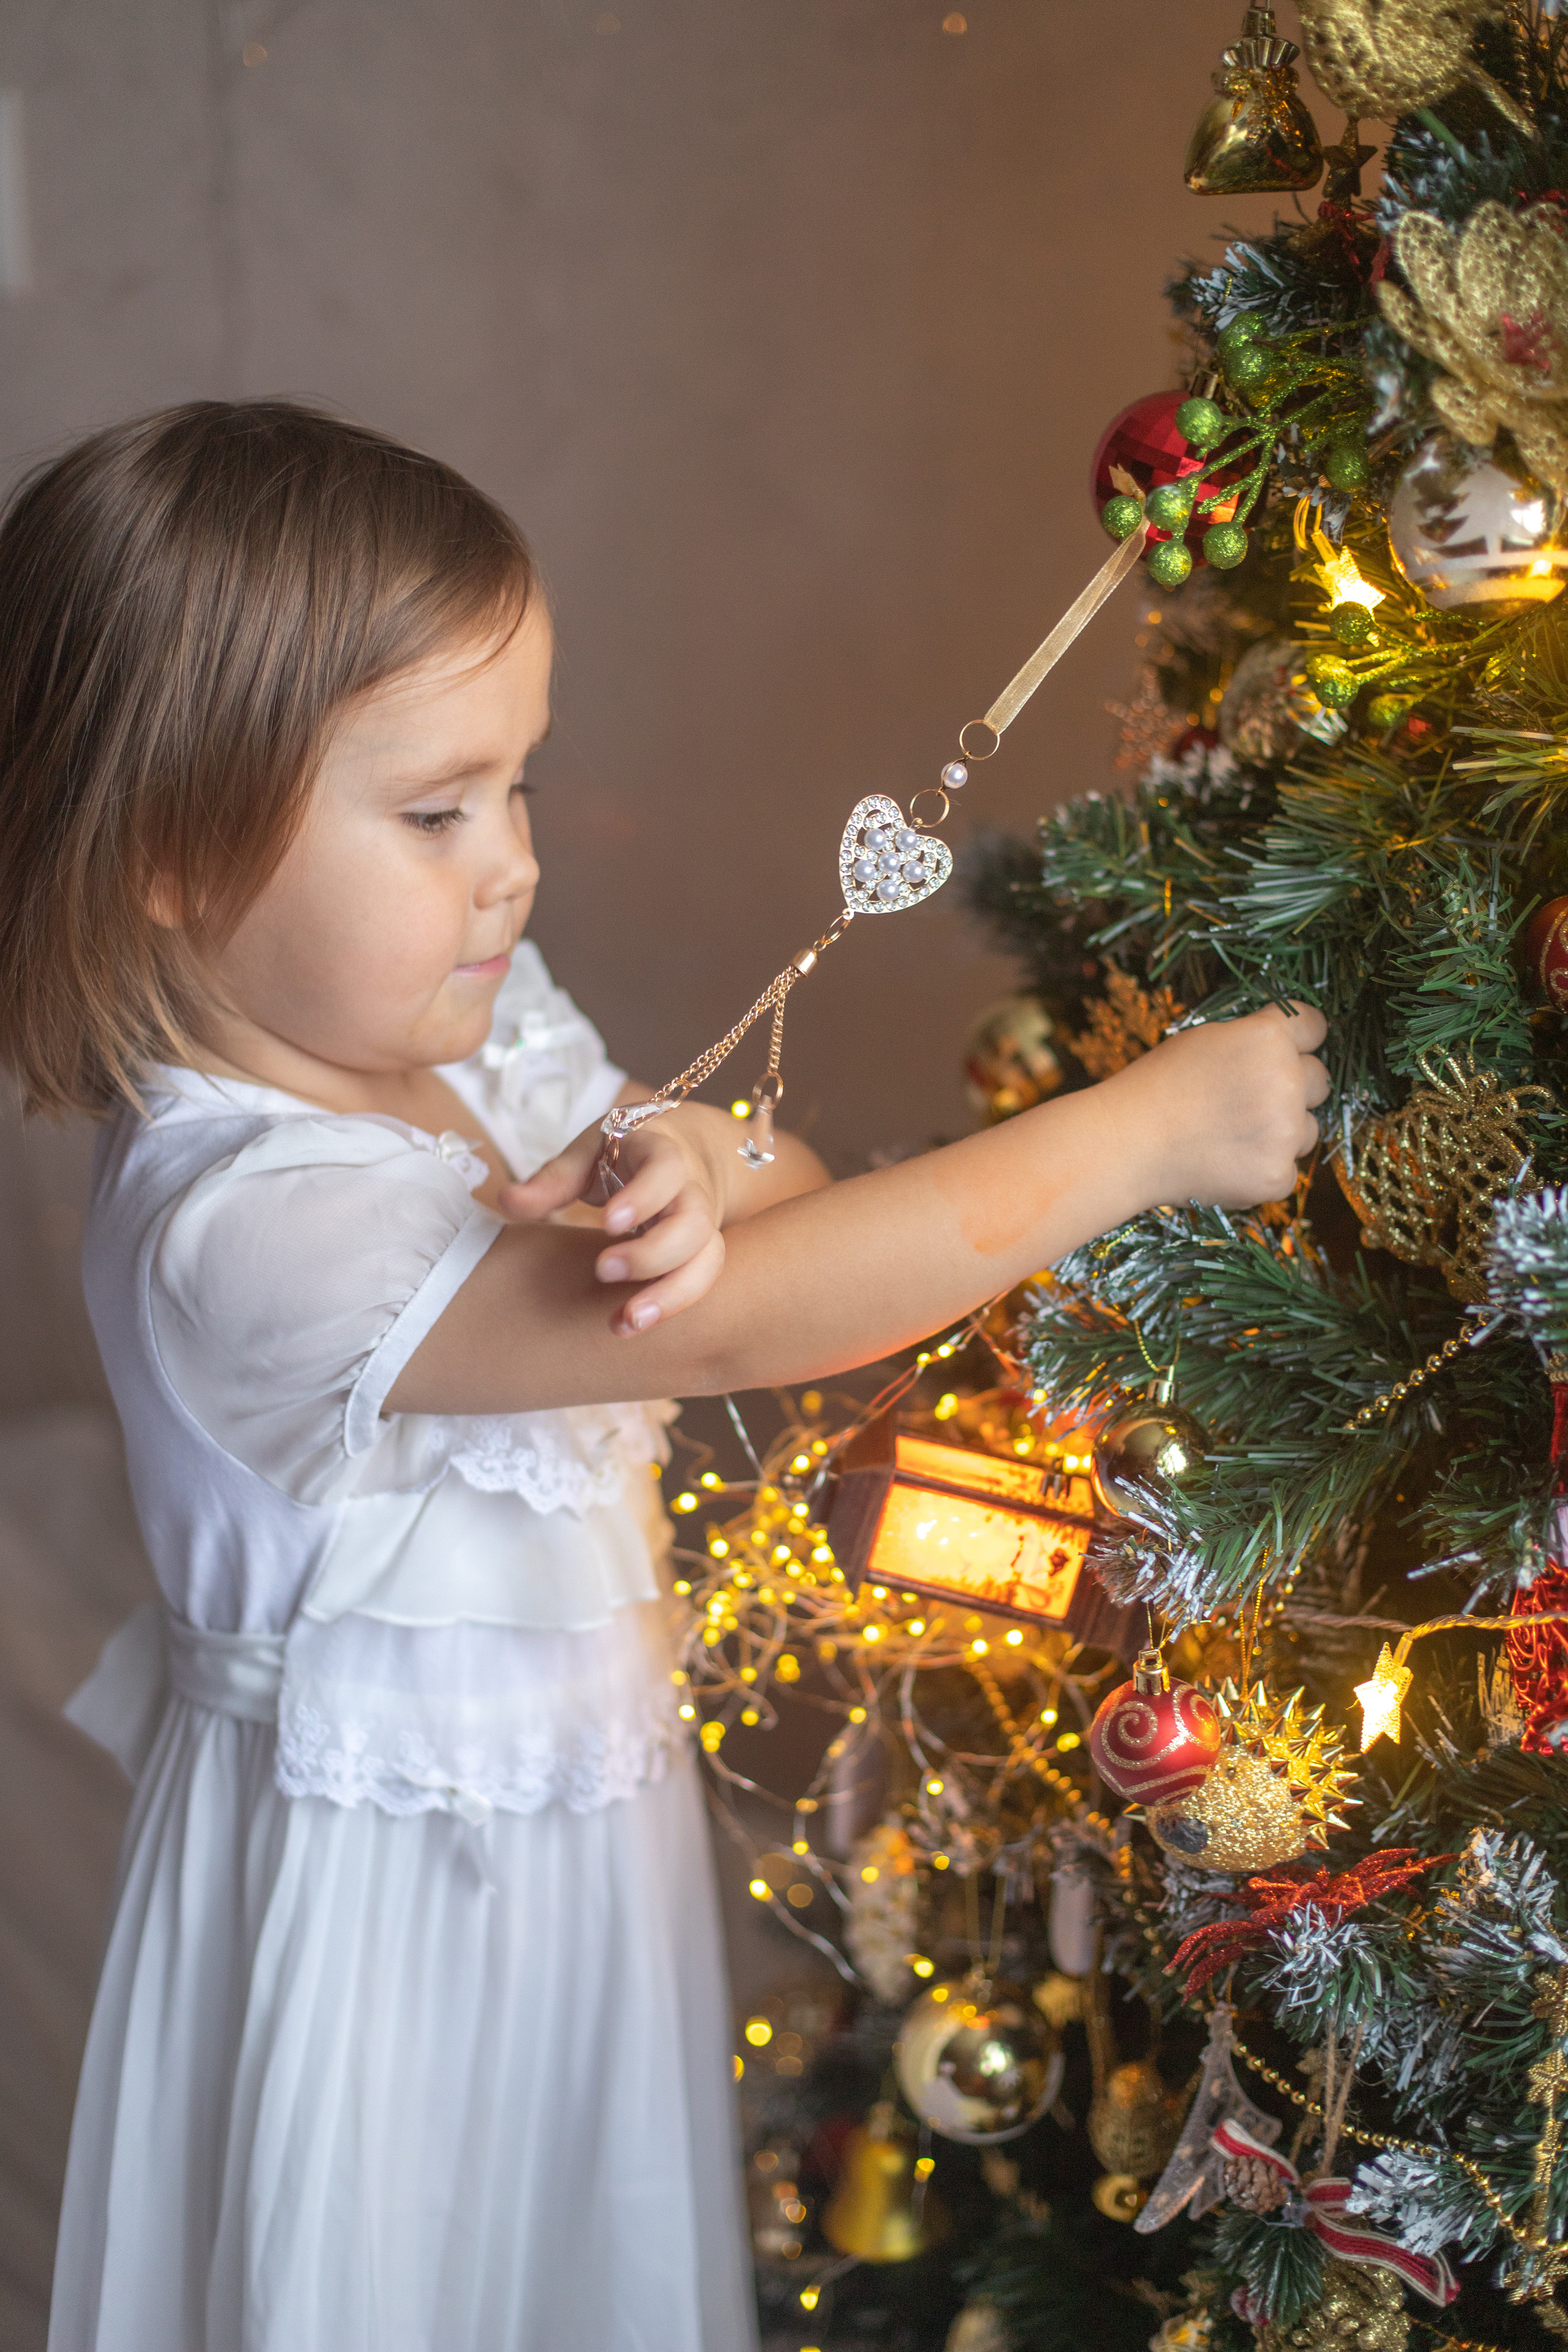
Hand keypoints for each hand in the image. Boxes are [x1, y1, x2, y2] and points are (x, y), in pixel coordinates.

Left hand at [497, 1115, 725, 1335]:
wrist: (680, 1152)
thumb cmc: (621, 1154)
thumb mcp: (587, 1154)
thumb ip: (551, 1180)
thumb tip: (506, 1202)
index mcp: (662, 1153)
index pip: (666, 1170)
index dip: (643, 1197)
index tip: (608, 1223)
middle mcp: (692, 1190)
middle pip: (695, 1224)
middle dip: (653, 1254)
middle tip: (604, 1271)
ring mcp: (702, 1225)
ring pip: (708, 1260)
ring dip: (671, 1295)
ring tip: (627, 1322)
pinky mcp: (701, 1254)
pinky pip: (700, 1282)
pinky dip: (669, 1307)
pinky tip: (628, 1324)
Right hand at [1107, 1002, 1328, 1210]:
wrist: (1126, 1143)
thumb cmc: (1158, 1086)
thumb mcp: (1207, 1039)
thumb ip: (1254, 1039)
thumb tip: (1288, 1048)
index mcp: (1269, 1038)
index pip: (1314, 1026)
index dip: (1300, 1039)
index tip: (1289, 1050)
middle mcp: (1287, 1080)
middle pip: (1319, 1079)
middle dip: (1293, 1087)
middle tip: (1245, 1100)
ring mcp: (1286, 1132)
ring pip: (1307, 1129)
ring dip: (1280, 1132)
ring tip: (1229, 1135)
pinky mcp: (1277, 1176)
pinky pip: (1287, 1170)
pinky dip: (1261, 1170)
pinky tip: (1224, 1162)